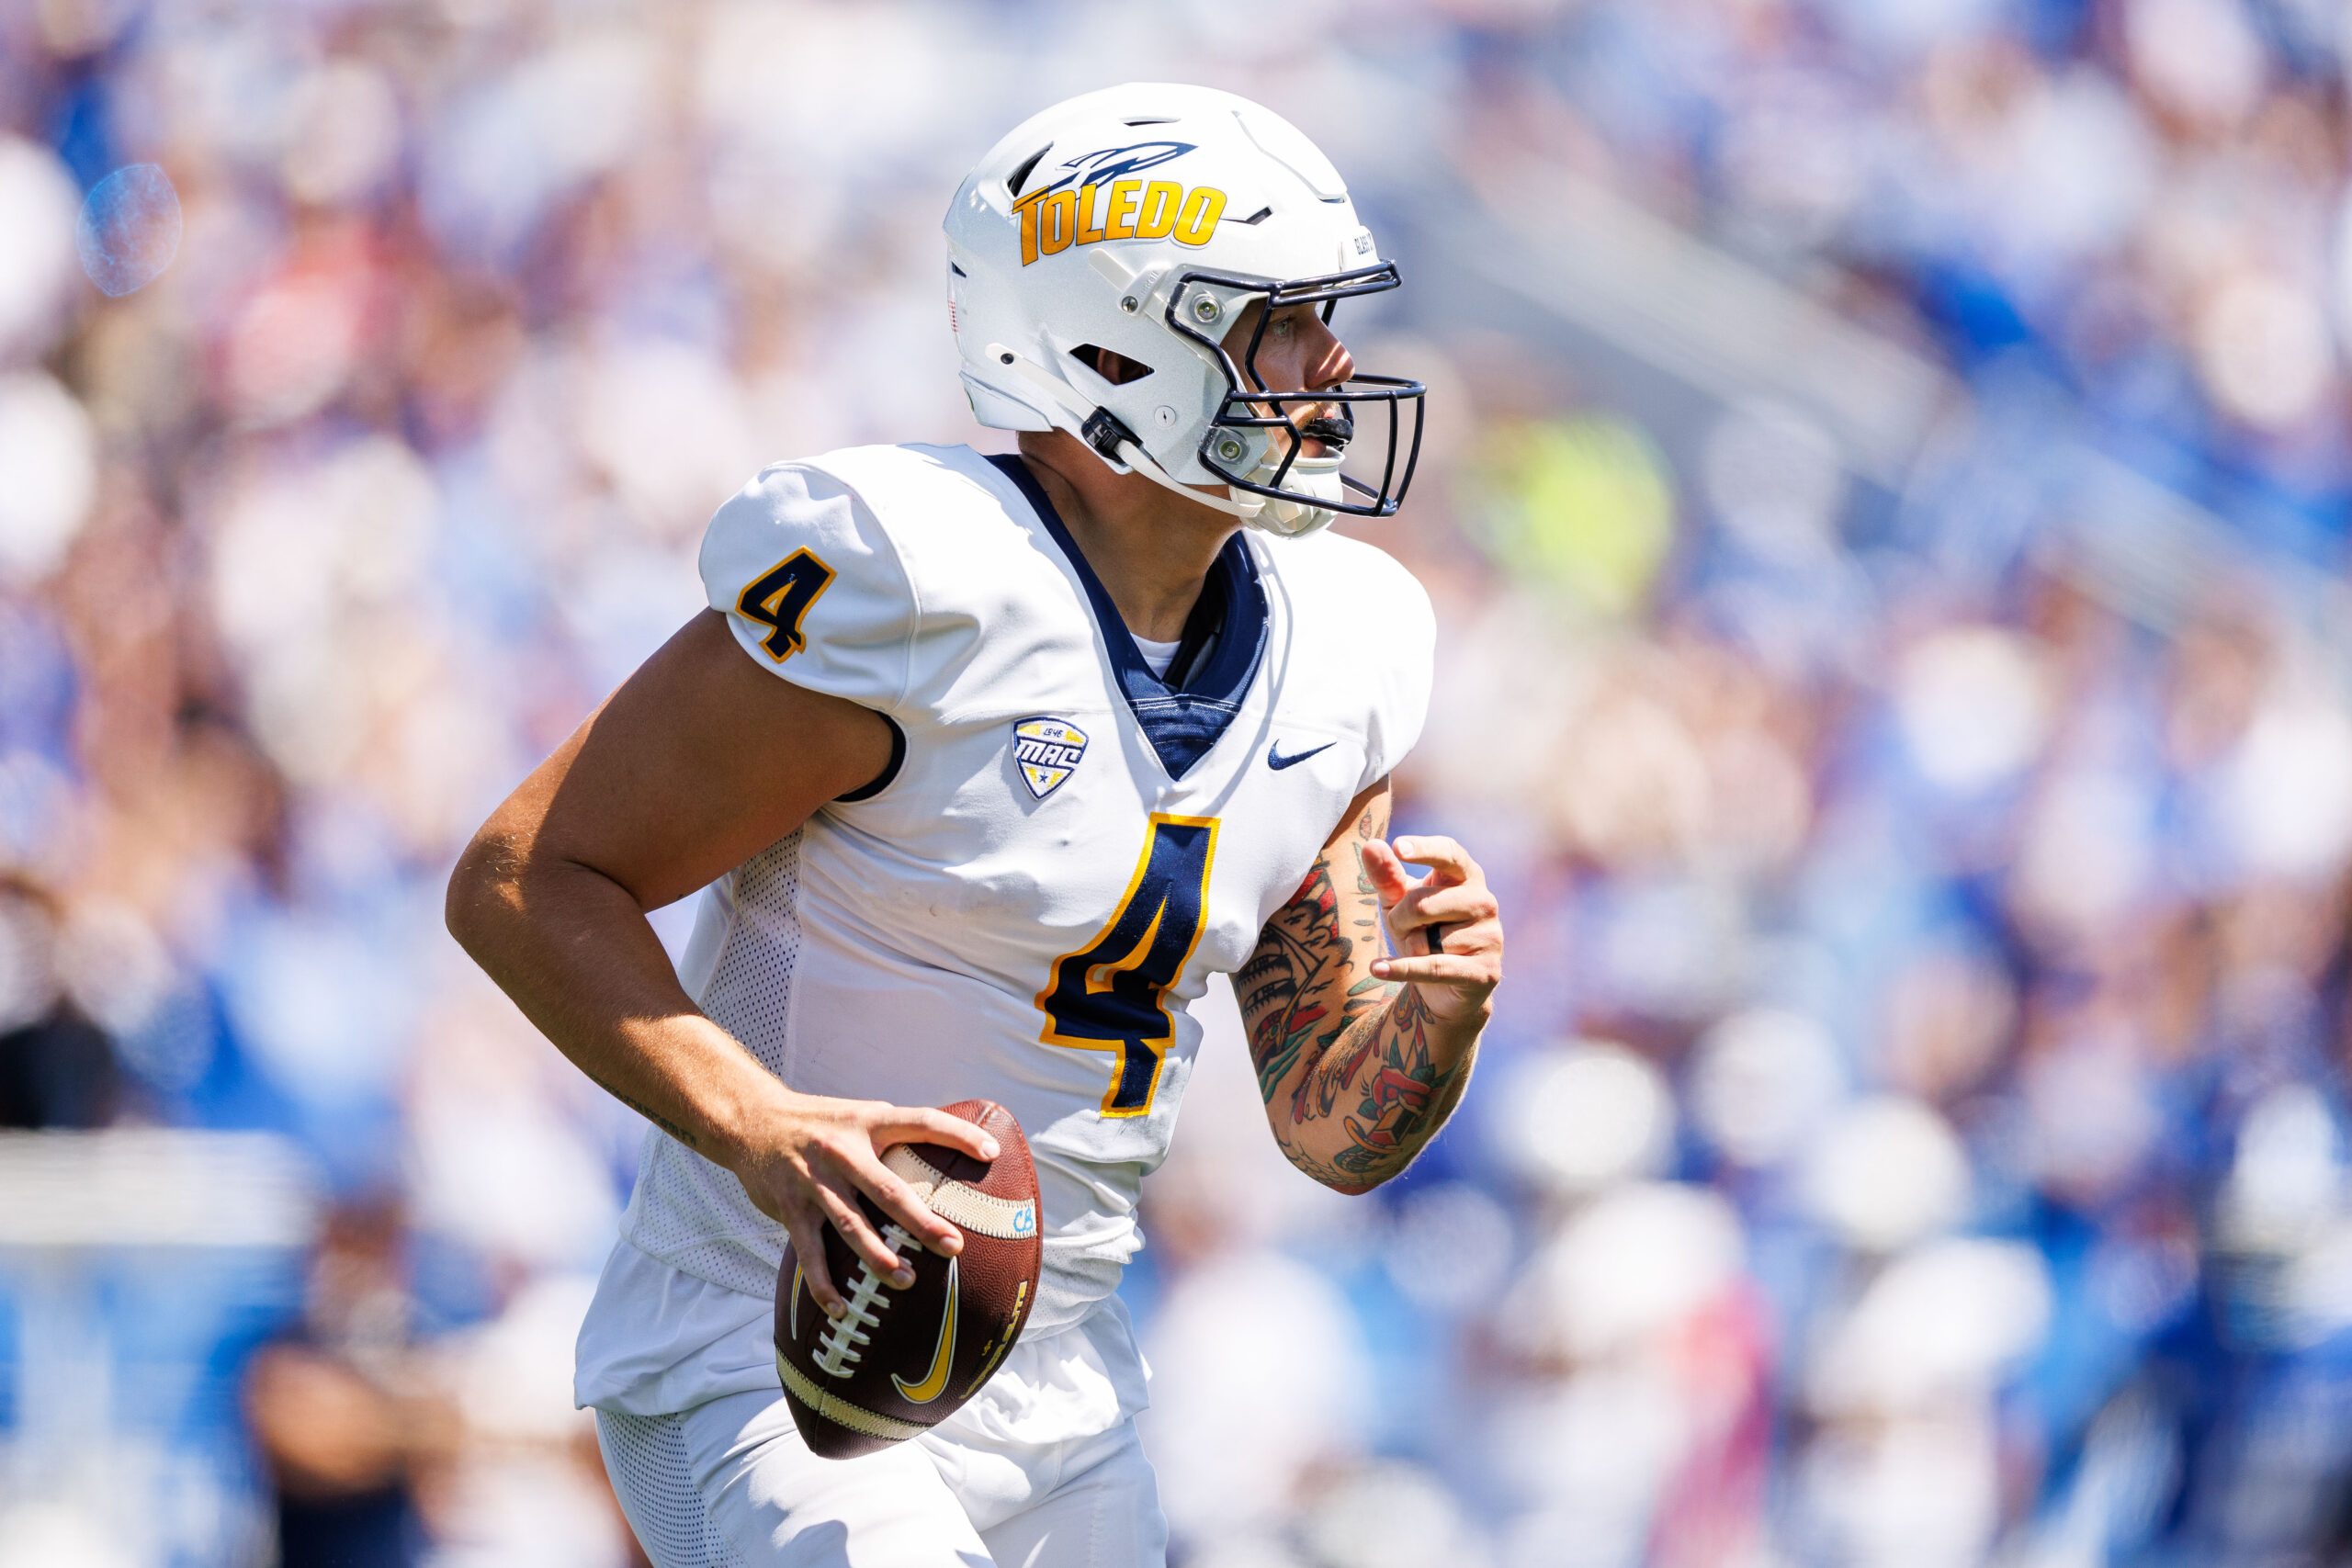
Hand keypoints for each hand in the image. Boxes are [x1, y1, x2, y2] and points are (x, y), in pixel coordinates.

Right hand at [726, 1091, 1000, 1318]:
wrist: (751, 1121)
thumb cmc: (819, 1123)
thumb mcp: (858, 1115)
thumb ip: (894, 1135)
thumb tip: (947, 1155)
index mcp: (867, 1121)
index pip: (921, 1121)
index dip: (957, 1134)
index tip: (991, 1152)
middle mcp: (842, 1150)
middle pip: (887, 1189)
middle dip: (920, 1222)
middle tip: (953, 1246)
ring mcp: (814, 1181)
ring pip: (850, 1225)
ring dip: (877, 1257)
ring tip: (906, 1281)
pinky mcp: (790, 1208)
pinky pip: (810, 1252)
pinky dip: (824, 1283)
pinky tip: (841, 1307)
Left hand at [1359, 834, 1503, 1025]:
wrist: (1442, 987)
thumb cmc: (1421, 932)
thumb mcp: (1398, 902)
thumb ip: (1387, 876)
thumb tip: (1371, 845)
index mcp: (1466, 876)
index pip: (1448, 853)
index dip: (1424, 849)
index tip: (1398, 847)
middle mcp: (1484, 901)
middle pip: (1423, 903)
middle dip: (1400, 920)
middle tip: (1405, 929)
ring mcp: (1490, 936)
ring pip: (1428, 939)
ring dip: (1411, 948)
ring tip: (1423, 951)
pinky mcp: (1486, 970)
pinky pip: (1434, 967)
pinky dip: (1402, 969)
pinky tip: (1378, 969)